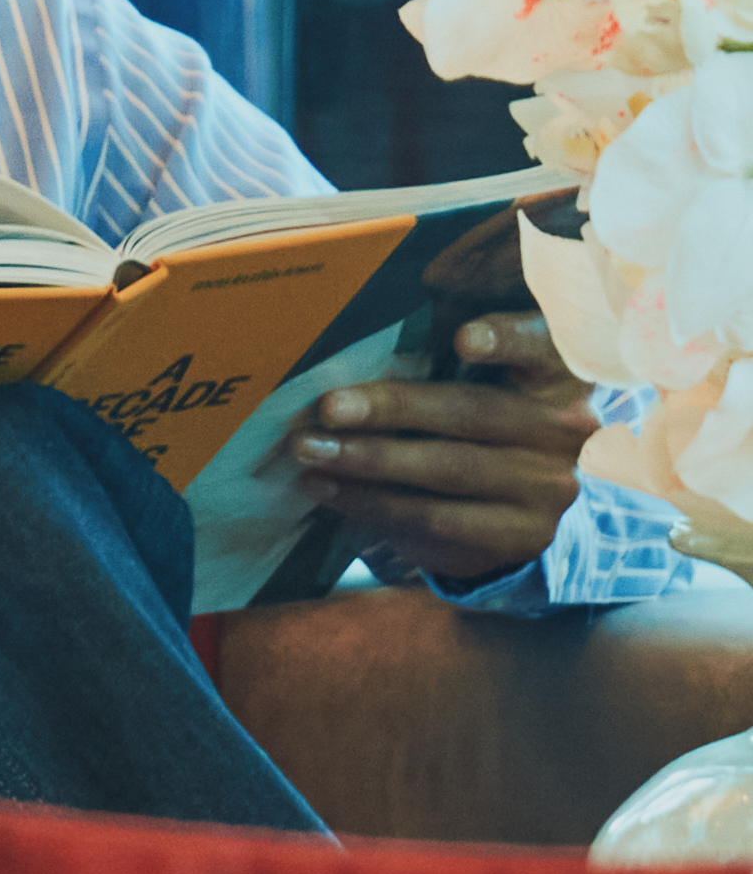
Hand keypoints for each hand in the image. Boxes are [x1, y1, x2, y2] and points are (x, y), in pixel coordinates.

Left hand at [294, 309, 598, 588]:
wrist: (520, 503)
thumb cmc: (479, 417)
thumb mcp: (479, 379)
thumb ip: (439, 359)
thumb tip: (350, 353)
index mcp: (554, 372)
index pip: (538, 347)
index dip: (505, 340)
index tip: (462, 338)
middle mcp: (563, 429)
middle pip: (471, 412)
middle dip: (391, 409)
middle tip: (329, 408)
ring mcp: (547, 487)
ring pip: (448, 470)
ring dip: (368, 460)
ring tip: (310, 450)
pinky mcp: (518, 535)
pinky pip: (435, 519)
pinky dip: (371, 502)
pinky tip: (327, 488)